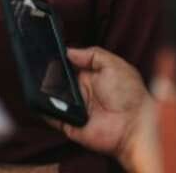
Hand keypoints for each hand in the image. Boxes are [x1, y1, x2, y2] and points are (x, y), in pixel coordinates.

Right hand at [51, 47, 158, 172]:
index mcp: (91, 77)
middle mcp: (81, 92)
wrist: (134, 125)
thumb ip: (92, 55)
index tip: (49, 53)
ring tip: (43, 83)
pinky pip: (52, 117)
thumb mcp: (114, 65)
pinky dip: (45, 110)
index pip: (69, 66)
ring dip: (47, 91)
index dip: (59, 61)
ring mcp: (75, 109)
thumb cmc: (130, 95)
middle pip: (58, 81)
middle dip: (50, 75)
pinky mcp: (70, 125)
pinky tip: (41, 100)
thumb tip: (69, 51)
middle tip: (45, 69)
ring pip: (52, 97)